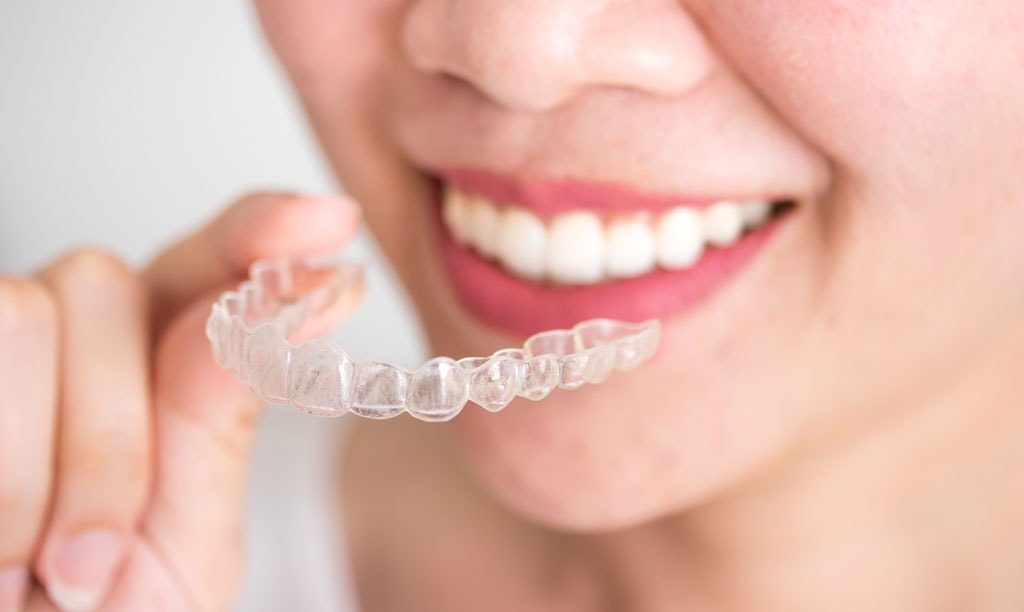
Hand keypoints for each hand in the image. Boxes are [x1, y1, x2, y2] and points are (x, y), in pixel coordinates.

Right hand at [0, 193, 359, 610]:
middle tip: (91, 561)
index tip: (328, 222)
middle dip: (109, 433)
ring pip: (26, 313)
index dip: (259, 231)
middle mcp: (72, 348)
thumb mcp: (180, 546)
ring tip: (26, 570)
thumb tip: (281, 302)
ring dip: (38, 472)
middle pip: (101, 277)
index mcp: (155, 375)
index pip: (207, 270)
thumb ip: (214, 427)